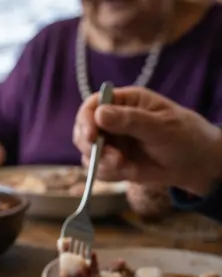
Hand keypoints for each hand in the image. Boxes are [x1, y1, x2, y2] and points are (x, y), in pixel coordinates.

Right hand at [73, 86, 221, 196]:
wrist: (193, 164)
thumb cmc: (183, 136)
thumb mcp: (160, 126)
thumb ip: (130, 120)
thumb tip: (99, 114)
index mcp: (124, 102)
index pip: (93, 105)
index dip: (86, 119)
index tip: (91, 136)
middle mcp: (112, 121)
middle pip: (83, 129)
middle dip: (90, 146)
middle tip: (111, 158)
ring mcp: (111, 142)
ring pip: (87, 152)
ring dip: (101, 162)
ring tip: (124, 166)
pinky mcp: (111, 162)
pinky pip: (97, 169)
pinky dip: (108, 173)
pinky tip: (128, 171)